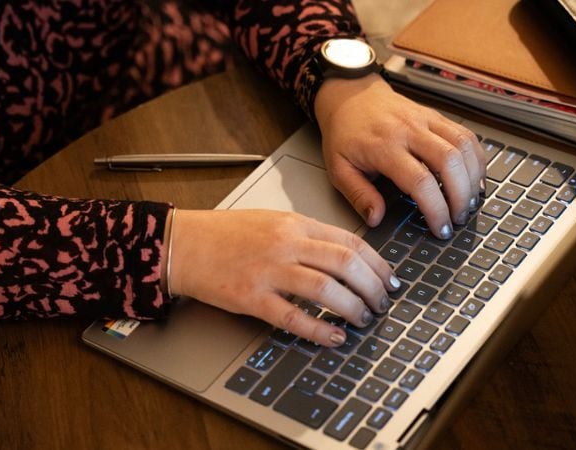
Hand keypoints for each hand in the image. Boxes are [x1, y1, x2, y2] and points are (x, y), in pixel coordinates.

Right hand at [166, 209, 399, 346]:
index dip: (377, 264)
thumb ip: (308, 236)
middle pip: (345, 263)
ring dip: (353, 308)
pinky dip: (320, 329)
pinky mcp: (251, 298)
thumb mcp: (273, 221)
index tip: (390, 280)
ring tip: (364, 319)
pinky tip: (334, 336)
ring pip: (326, 289)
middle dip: (372, 287)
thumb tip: (346, 257)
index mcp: (295, 223)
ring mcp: (268, 271)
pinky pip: (294, 317)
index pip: (350, 241)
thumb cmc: (226, 234)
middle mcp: (286, 244)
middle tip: (382, 303)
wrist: (184, 243)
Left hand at [314, 73, 486, 238]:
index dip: (436, 209)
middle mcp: (408, 130)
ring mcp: (425, 120)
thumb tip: (376, 219)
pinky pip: (466, 135)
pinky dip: (476, 158)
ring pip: (463, 146)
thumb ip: (358, 195)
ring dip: (473, 178)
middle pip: (449, 162)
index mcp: (384, 147)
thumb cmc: (345, 134)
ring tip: (470, 202)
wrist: (350, 97)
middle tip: (458, 219)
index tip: (440, 229)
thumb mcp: (338, 169)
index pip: (420, 181)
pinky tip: (474, 178)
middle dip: (461, 196)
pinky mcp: (436, 116)